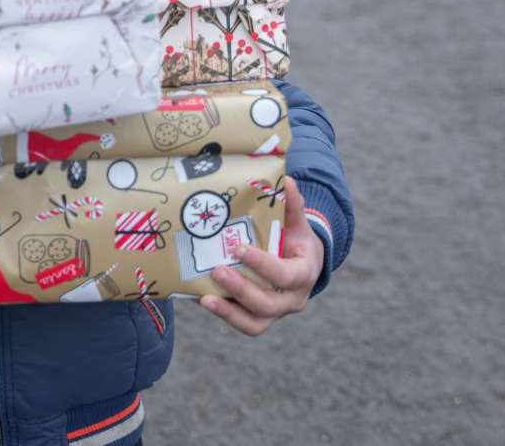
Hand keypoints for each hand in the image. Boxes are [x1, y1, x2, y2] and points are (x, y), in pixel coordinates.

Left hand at [199, 176, 321, 335]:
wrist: (302, 263)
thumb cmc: (296, 239)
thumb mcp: (297, 222)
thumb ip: (292, 204)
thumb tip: (287, 180)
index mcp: (304, 273)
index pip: (287, 275)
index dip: (263, 265)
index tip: (239, 250)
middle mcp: (292, 299)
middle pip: (269, 304)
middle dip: (242, 290)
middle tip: (217, 271)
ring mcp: (276, 313)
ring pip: (255, 324)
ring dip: (228, 313)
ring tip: (205, 298)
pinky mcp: (259, 318)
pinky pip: (242, 323)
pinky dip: (222, 313)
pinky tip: (200, 298)